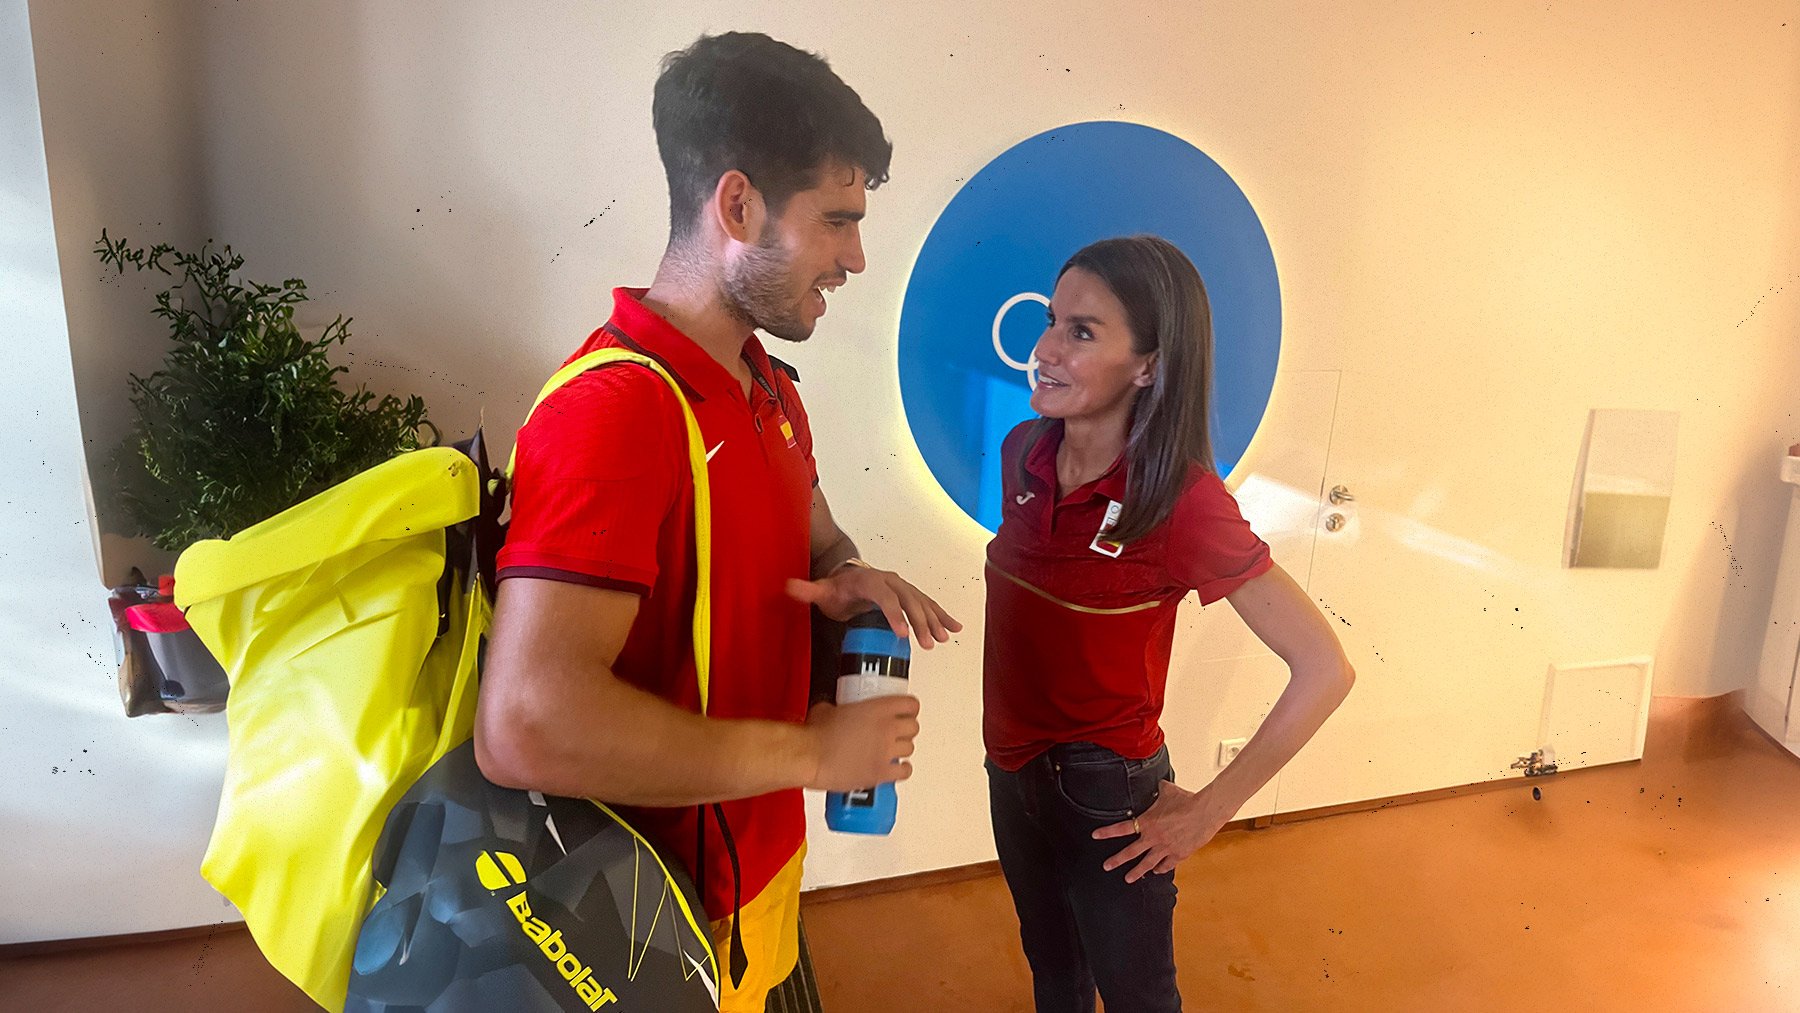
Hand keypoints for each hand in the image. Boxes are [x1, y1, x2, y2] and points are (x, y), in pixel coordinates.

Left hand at [787, 565, 962, 648]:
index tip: (902, 634)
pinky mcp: (910, 595)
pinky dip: (943, 615)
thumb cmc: (837, 587)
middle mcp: (890, 581)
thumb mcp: (822, 590)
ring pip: (922, 602)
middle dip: (920, 622)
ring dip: (934, 620)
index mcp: (870, 581)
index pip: (885, 597)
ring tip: (941, 639)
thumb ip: (808, 591)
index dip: (894, 614)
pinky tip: (955, 628)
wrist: (849, 575)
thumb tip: (790, 586)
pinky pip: (930, 605)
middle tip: (925, 643)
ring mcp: (903, 587)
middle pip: (909, 600)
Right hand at [803, 698, 919, 791]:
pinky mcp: (880, 773)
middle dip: (906, 728)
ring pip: (910, 748)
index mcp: (877, 708)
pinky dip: (901, 769)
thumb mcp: (829, 707)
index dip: (909, 708)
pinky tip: (895, 768)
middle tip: (898, 729)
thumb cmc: (814, 735)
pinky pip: (904, 772)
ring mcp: (885, 752)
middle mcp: (886, 729)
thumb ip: (842, 707)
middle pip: (913, 727)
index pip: (910, 704)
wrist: (808, 757)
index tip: (905, 710)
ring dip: (902, 748)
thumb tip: (839, 709)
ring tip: (893, 749)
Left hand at [1092, 780, 1231, 882]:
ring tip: (1128, 878)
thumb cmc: (1188, 801)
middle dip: (1116, 860)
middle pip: (1130, 852)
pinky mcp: (1179, 854)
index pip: (1122, 828)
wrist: (1205, 812)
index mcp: (1148, 822)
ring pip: (1147, 864)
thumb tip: (1159, 784)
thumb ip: (1159, 790)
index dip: (1107, 832)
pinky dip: (1160, 869)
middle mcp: (1154, 838)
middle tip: (1107, 866)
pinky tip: (1157, 871)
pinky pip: (1166, 865)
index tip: (1096, 835)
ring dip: (1136, 872)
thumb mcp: (1168, 791)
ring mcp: (1166, 848)